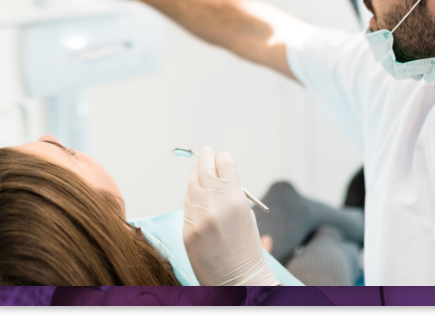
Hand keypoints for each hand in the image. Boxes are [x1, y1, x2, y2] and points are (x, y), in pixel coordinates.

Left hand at [182, 145, 278, 286]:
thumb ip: (233, 193)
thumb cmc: (248, 250)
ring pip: (192, 184)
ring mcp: (198, 217)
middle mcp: (215, 205)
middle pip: (205, 168)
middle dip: (205, 157)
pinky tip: (195, 194)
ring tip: (198, 170)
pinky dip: (191, 197)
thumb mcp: (247, 215)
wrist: (239, 282)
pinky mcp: (187, 230)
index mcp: (236, 199)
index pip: (224, 163)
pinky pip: (186, 204)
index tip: (220, 156)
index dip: (222, 158)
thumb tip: (221, 174)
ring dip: (196, 175)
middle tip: (205, 151)